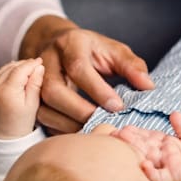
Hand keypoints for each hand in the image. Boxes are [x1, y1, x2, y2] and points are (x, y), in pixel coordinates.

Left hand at [0, 59, 44, 138]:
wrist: (6, 135)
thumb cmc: (23, 121)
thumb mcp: (33, 103)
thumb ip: (35, 84)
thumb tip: (39, 67)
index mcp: (7, 92)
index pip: (20, 70)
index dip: (31, 64)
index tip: (40, 61)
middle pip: (11, 68)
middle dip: (24, 64)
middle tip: (36, 64)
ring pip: (3, 70)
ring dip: (15, 66)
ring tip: (27, 68)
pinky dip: (6, 72)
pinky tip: (15, 72)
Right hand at [19, 15, 154, 133]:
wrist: (56, 43)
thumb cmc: (90, 50)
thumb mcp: (113, 50)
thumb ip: (131, 66)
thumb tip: (148, 87)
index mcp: (70, 44)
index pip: (78, 67)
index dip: (97, 89)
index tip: (117, 106)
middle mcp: (47, 61)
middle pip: (54, 90)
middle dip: (79, 111)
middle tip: (103, 123)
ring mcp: (35, 81)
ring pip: (44, 108)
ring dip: (69, 125)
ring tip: (94, 133)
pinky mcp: (32, 99)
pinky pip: (41, 120)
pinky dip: (61, 131)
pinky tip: (80, 136)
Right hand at [113, 112, 180, 180]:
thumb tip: (174, 113)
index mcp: (167, 145)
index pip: (149, 136)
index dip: (136, 132)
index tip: (123, 128)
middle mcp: (164, 155)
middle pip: (144, 145)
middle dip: (130, 139)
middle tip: (115, 133)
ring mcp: (168, 165)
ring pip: (148, 157)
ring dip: (135, 150)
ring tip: (122, 141)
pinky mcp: (174, 176)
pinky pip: (160, 175)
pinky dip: (151, 171)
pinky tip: (143, 164)